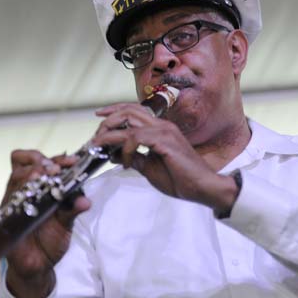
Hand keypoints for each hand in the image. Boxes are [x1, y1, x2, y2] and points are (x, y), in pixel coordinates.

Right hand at [2, 150, 90, 297]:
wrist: (38, 266)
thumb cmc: (50, 240)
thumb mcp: (66, 223)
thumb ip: (73, 209)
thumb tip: (86, 201)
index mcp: (37, 187)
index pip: (37, 161)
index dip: (53, 158)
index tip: (70, 161)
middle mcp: (22, 191)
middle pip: (23, 163)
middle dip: (41, 162)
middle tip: (56, 169)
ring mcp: (12, 204)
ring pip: (15, 178)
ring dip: (32, 174)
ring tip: (46, 176)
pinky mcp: (5, 219)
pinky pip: (9, 202)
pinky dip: (21, 196)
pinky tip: (33, 197)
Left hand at [92, 103, 238, 211]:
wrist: (202, 188)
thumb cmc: (180, 179)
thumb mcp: (150, 167)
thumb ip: (133, 157)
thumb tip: (114, 154)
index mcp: (160, 128)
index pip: (133, 110)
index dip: (113, 110)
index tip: (98, 115)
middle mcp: (162, 125)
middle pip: (128, 110)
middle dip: (107, 122)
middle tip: (96, 139)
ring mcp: (164, 131)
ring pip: (129, 121)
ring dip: (111, 135)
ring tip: (102, 148)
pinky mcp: (165, 141)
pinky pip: (136, 137)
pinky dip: (125, 149)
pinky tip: (126, 162)